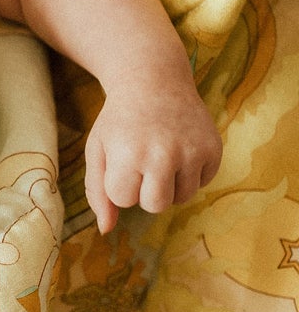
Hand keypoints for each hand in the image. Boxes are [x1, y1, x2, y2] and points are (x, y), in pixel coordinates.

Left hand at [85, 71, 221, 234]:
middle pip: (155, 205)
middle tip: (141, 161)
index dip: (119, 183)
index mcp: (128, 154)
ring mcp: (193, 152)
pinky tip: (179, 148)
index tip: (120, 160)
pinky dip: (189, 173)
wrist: (154, 82)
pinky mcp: (214, 150)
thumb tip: (105, 230)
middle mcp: (164, 154)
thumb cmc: (119, 121)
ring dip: (168, 184)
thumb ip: (97, 191)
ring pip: (181, 198)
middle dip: (144, 190)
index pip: (123, 199)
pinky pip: (201, 183)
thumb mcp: (98, 150)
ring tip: (159, 154)